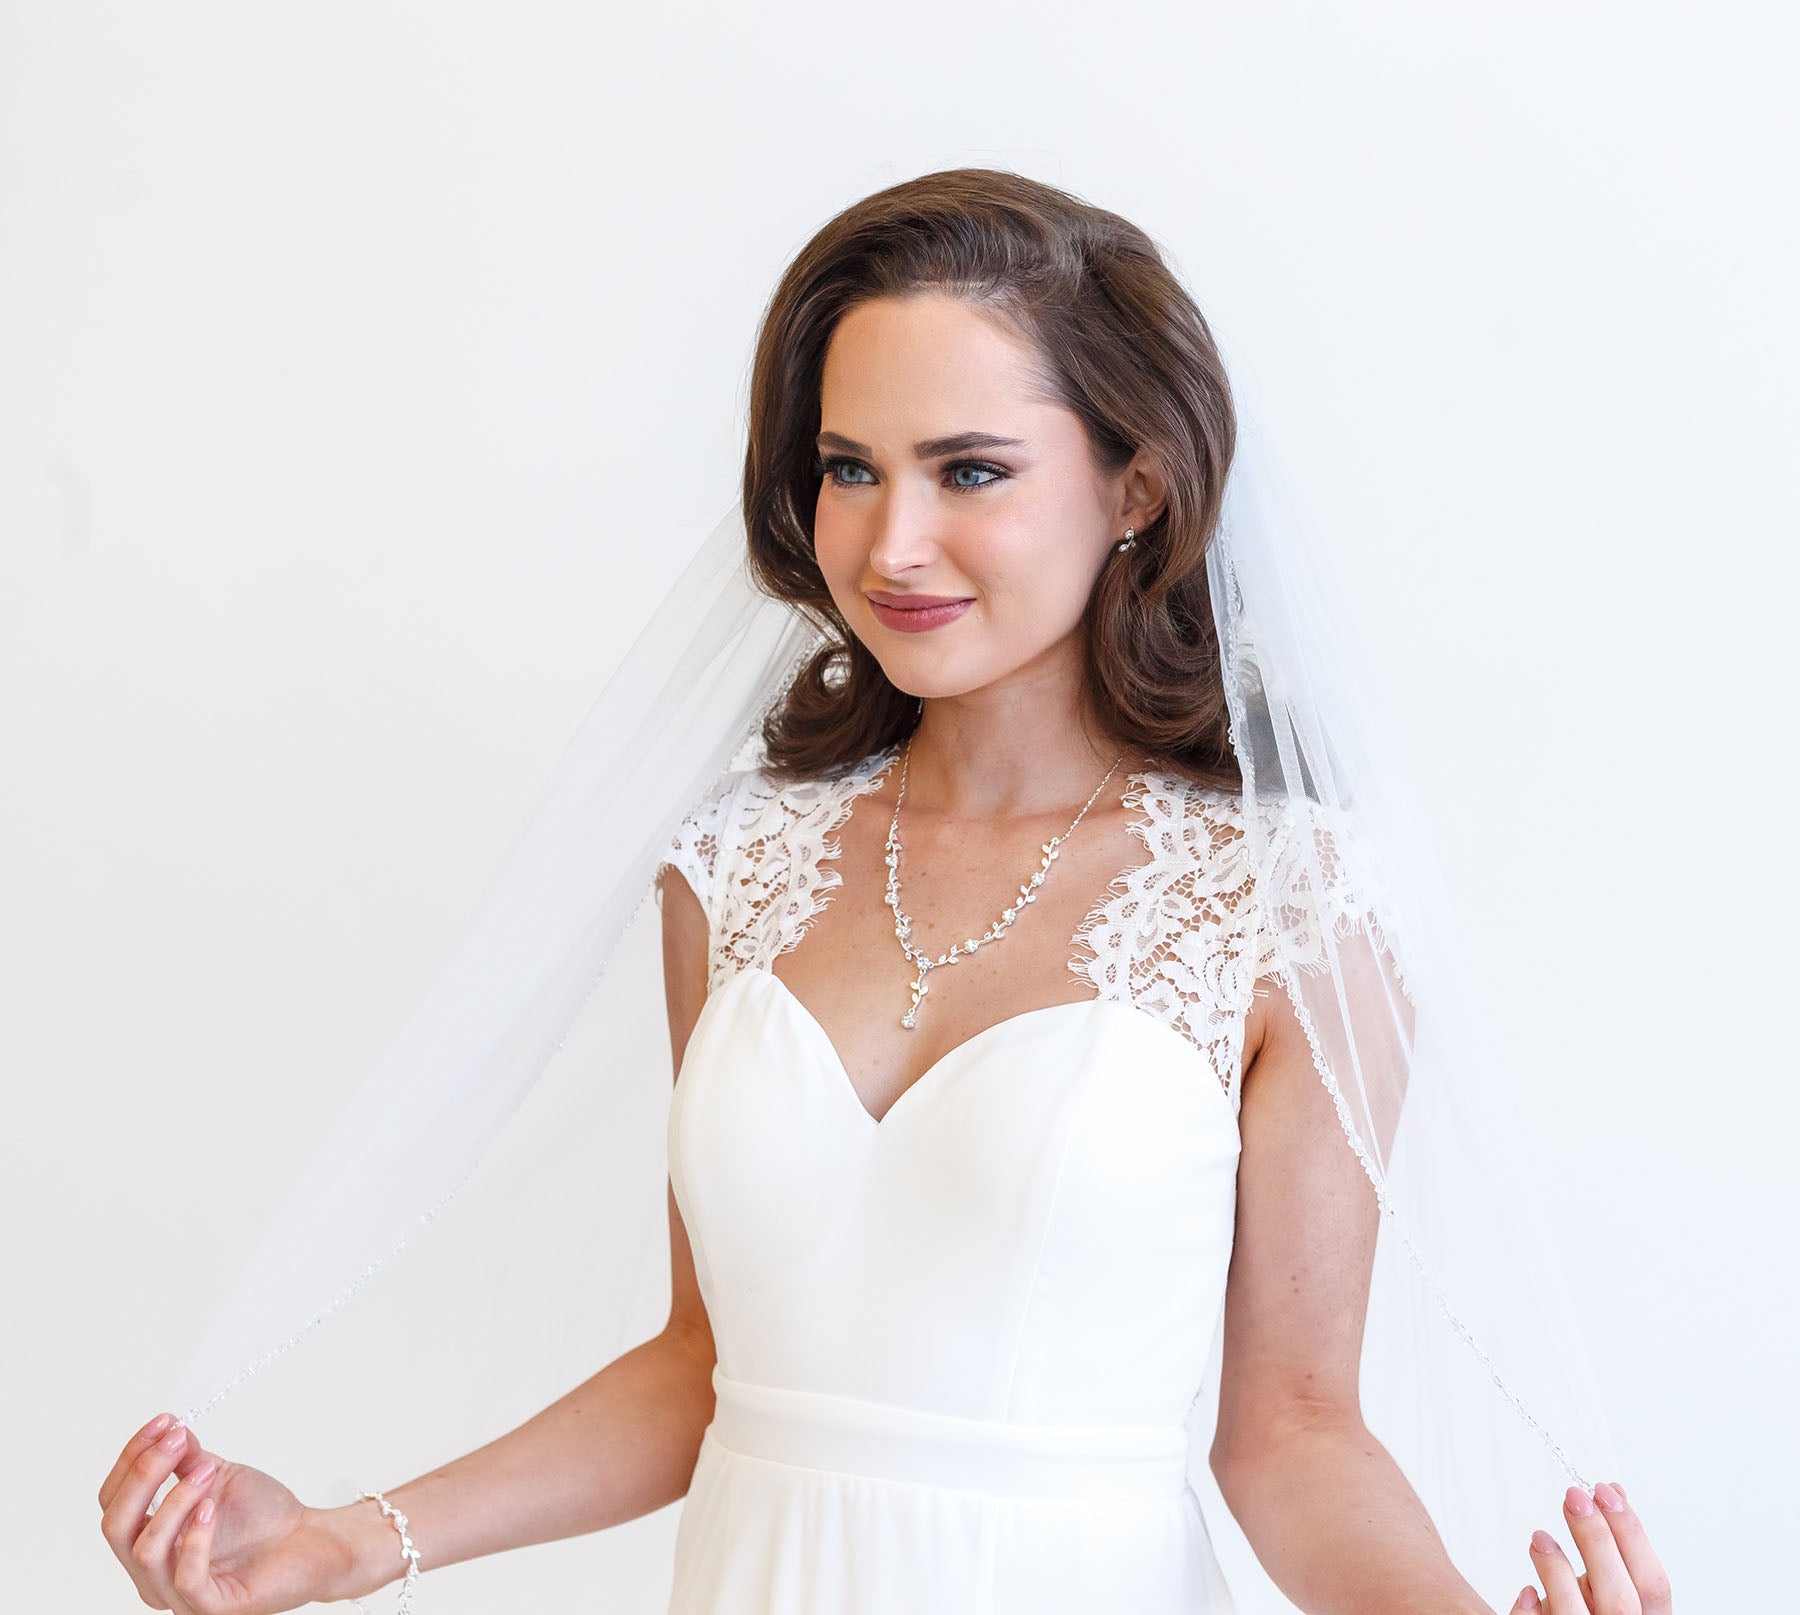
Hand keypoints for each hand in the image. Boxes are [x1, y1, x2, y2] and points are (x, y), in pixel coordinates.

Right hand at [98, 1412, 355, 1613]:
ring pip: (145, 1551)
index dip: (131, 1459)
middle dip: (142, 1475)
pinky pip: (186, 1578)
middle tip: (176, 1440)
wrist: (307, 1539)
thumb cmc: (260, 1516)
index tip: (163, 1421)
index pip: (114, 1503)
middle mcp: (152, 1574)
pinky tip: (211, 1508)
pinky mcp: (211, 1607)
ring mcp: (178, 1596)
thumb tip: (167, 1430)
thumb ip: (186, 1459)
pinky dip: (195, 1538)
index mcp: (147, 1542)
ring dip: (174, 1501)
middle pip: (116, 1527)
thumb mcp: (216, 1477)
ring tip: (206, 1471)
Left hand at [1509, 1480, 1672, 1613]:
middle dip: (1598, 1544)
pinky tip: (1526, 1591)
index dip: (1632, 1535)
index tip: (1605, 1490)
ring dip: (1557, 1574)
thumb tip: (1613, 1492)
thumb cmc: (1588, 1610)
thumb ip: (1612, 1551)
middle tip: (1574, 1498)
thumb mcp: (1607, 1584)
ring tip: (1539, 1538)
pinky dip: (1529, 1612)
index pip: (1653, 1584)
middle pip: (1621, 1601)